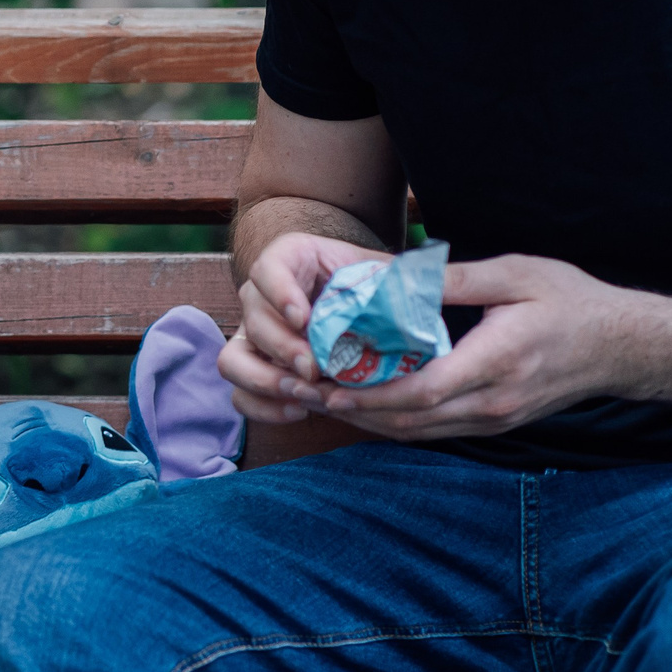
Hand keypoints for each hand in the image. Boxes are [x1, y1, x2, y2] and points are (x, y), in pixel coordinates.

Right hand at [218, 230, 392, 425]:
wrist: (358, 302)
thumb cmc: (374, 284)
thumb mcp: (386, 272)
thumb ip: (403, 277)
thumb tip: (438, 285)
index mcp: (288, 261)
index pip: (267, 269)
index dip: (280, 293)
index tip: (304, 317)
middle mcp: (263, 297)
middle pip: (250, 319)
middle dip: (281, 348)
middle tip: (314, 369)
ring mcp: (256, 336)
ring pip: (233, 359)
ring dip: (265, 380)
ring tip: (304, 392)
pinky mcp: (259, 370)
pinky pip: (241, 394)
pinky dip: (264, 406)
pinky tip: (300, 410)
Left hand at [307, 253, 634, 439]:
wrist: (625, 347)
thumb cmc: (572, 302)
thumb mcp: (517, 274)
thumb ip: (456, 278)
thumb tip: (398, 273)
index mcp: (497, 362)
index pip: (423, 391)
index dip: (371, 393)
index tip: (327, 383)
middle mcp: (494, 401)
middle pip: (412, 420)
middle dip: (354, 410)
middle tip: (305, 391)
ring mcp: (496, 418)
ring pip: (420, 431)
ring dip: (369, 420)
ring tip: (322, 400)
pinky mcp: (497, 421)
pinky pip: (437, 430)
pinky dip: (397, 421)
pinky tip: (367, 405)